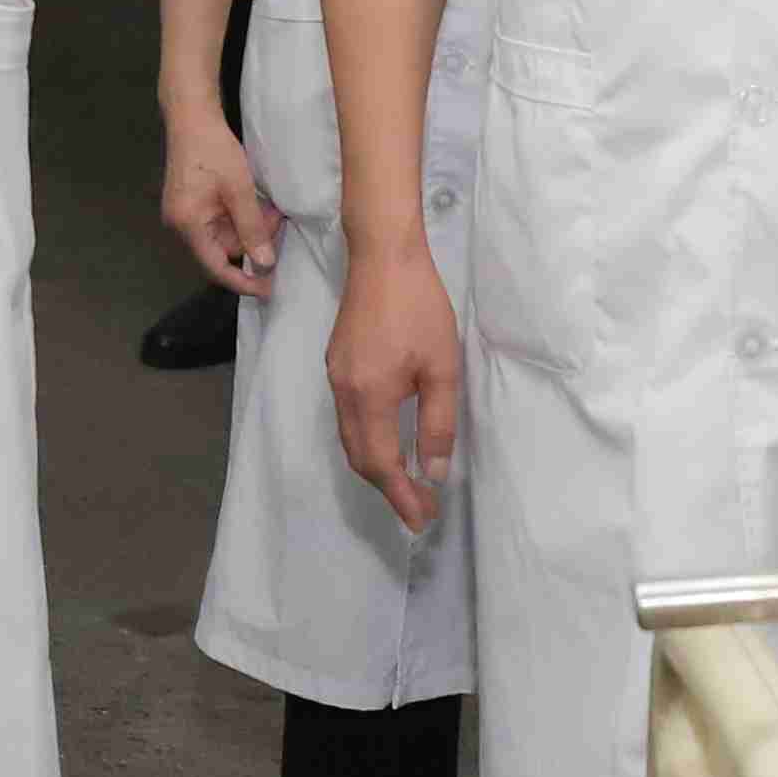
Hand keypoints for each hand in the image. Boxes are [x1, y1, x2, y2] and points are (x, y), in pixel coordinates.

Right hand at [161, 118, 279, 296]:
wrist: (191, 117)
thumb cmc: (212, 149)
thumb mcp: (239, 189)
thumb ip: (252, 228)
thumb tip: (265, 263)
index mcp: (188, 225)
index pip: (216, 268)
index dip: (243, 282)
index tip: (268, 290)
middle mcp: (181, 225)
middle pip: (223, 249)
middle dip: (254, 240)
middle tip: (279, 222)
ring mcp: (185, 214)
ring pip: (225, 234)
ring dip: (250, 225)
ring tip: (271, 208)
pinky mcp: (192, 204)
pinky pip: (220, 220)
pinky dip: (241, 215)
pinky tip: (257, 203)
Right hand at [328, 236, 464, 535]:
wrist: (382, 256)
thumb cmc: (420, 308)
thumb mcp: (442, 367)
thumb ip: (437, 423)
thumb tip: (432, 472)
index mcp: (369, 397)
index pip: (381, 464)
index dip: (401, 497)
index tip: (422, 520)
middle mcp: (344, 392)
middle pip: (359, 457)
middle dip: (388, 488)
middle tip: (419, 509)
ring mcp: (336, 376)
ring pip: (351, 438)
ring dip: (377, 465)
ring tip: (408, 482)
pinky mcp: (337, 363)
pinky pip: (349, 417)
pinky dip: (368, 440)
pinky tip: (390, 440)